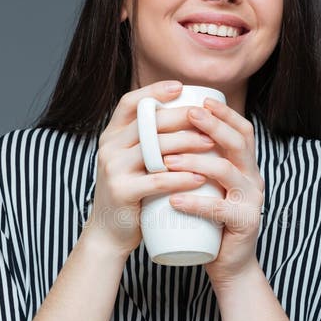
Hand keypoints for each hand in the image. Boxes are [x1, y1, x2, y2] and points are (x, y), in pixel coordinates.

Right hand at [81, 80, 216, 257]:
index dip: (154, 91)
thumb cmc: (132, 195)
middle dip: (182, 117)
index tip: (180, 87)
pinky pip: (156, 180)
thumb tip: (183, 115)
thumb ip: (148, 141)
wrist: (109, 233)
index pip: (129, 103)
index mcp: (111, 136)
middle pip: (148, 122)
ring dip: (187, 143)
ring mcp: (113, 169)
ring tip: (212, 144)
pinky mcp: (122, 192)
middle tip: (209, 119)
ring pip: (155, 148)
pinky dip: (181, 177)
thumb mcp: (133, 162)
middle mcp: (108, 148)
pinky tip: (200, 177)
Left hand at [163, 98, 264, 285]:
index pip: (243, 131)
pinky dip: (195, 203)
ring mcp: (251, 201)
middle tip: (187, 116)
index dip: (224, 113)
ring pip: (227, 172)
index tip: (199, 100)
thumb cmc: (209, 222)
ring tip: (168, 160)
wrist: (228, 264)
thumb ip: (199, 163)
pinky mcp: (244, 224)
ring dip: (196, 161)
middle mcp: (253, 179)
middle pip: (238, 143)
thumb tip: (167, 134)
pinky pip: (219, 210)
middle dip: (213, 126)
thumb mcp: (207, 187)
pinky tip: (175, 200)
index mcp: (246, 167)